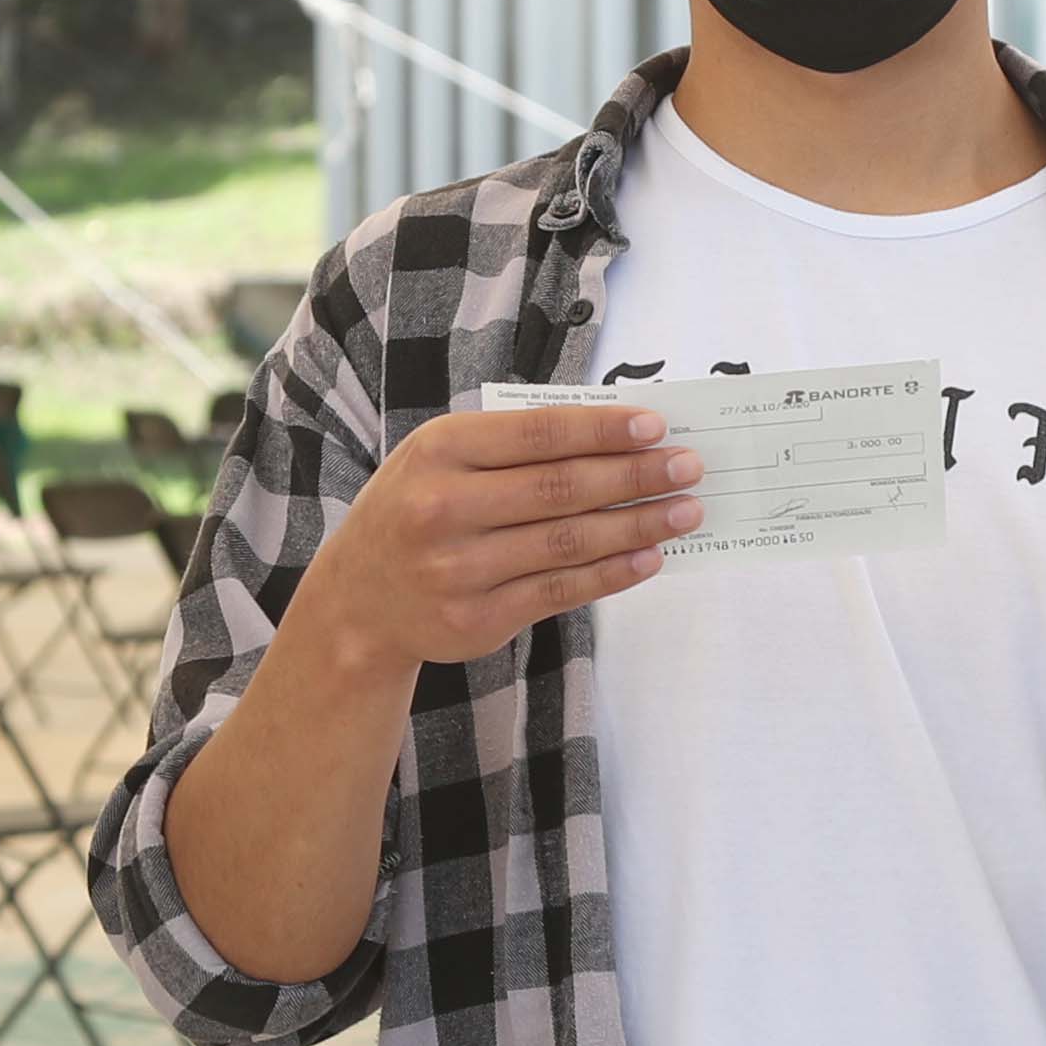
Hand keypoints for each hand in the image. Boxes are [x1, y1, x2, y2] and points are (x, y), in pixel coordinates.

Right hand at [296, 402, 700, 667]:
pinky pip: (562, 591)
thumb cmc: (415, 511)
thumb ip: (514, 446)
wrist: (356, 603)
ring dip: (638, 525)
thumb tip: (615, 436)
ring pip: (569, 542)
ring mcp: (460, 570)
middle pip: (562, 488)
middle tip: (689, 467)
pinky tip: (649, 556)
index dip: (604, 429)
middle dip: (636, 475)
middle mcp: (445, 508)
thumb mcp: (441, 459)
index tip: (658, 426)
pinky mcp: (478, 619)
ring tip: (685, 511)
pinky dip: (613, 573)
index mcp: (439, 451)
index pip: (539, 434)